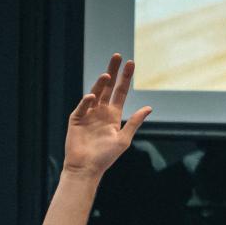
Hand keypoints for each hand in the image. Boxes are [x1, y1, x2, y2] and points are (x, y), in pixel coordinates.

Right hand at [63, 54, 151, 177]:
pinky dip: (87, 101)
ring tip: (108, 74)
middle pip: (107, 87)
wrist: (87, 168)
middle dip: (113, 71)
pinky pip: (83, 106)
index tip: (131, 63)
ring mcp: (88, 114)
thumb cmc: (106, 157)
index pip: (120, 92)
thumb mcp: (124, 139)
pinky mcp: (76, 118)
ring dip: (100, 83)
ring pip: (95, 93)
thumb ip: (135, 122)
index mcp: (113, 116)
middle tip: (117, 56)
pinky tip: (93, 97)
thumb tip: (149, 107)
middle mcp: (101, 112)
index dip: (126, 78)